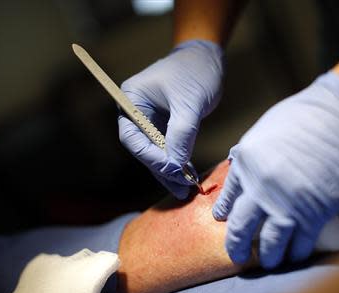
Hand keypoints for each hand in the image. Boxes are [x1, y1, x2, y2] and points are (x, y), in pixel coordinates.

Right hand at [118, 40, 223, 198]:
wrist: (206, 58)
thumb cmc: (195, 72)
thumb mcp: (189, 103)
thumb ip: (181, 134)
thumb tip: (176, 166)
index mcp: (131, 100)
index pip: (133, 138)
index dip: (151, 157)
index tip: (172, 170)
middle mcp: (135, 112)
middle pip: (143, 149)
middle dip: (162, 168)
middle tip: (181, 187)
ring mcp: (150, 119)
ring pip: (156, 152)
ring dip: (170, 169)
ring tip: (185, 188)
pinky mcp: (164, 125)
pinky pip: (168, 147)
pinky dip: (177, 160)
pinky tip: (188, 174)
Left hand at [212, 72, 338, 268]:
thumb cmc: (306, 114)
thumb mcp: (266, 129)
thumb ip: (254, 153)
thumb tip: (248, 168)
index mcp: (246, 162)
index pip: (228, 196)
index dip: (224, 210)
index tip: (222, 219)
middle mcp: (260, 186)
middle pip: (241, 225)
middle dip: (236, 244)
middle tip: (235, 254)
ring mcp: (286, 202)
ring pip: (269, 241)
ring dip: (267, 256)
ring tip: (267, 262)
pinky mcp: (315, 212)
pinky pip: (301, 242)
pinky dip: (298, 251)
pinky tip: (296, 254)